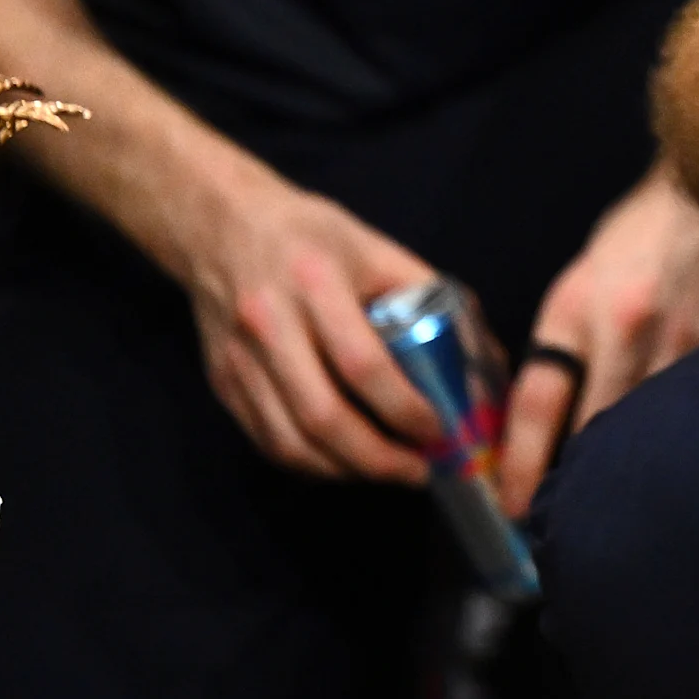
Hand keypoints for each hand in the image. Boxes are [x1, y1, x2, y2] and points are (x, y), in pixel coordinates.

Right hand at [178, 169, 442, 483]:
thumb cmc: (311, 235)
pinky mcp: (222, 384)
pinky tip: (344, 463)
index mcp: (316, 283)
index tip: (440, 429)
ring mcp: (239, 361)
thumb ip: (423, 295)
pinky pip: (267, 441)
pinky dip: (310, 464)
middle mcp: (270, 326)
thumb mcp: (374, 247)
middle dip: (377, 458)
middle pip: (322, 416)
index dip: (404, 408)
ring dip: (345, 471)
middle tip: (418, 472)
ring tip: (388, 473)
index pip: (362, 364)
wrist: (220, 226)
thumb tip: (478, 354)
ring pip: (290, 442)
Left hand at [495, 168, 698, 514]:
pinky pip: (696, 411)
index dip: (522, 465)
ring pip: (648, 430)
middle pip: (593, 431)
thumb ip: (564, 346)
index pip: (538, 403)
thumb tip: (543, 422)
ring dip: (630, 471)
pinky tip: (676, 469)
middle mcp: (624, 329)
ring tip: (617, 513)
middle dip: (576, 483)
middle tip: (563, 528)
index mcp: (575, 309)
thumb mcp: (581, 283)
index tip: (513, 508)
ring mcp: (681, 342)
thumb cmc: (636, 238)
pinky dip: (681, 443)